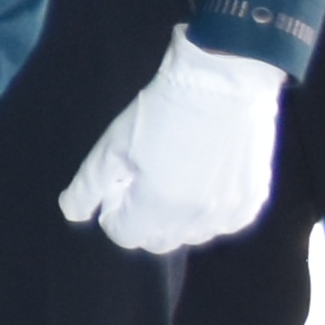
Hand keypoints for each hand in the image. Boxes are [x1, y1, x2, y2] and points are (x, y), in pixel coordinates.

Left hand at [63, 36, 284, 252]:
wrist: (222, 82)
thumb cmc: (160, 112)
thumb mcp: (112, 146)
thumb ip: (88, 187)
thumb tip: (72, 214)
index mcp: (159, 206)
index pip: (124, 235)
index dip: (113, 210)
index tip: (119, 183)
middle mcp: (197, 218)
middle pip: (157, 242)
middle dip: (141, 219)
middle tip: (142, 180)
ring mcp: (230, 211)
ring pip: (191, 236)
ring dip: (174, 218)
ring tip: (172, 175)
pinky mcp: (252, 200)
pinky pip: (222, 224)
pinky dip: (206, 212)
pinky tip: (201, 179)